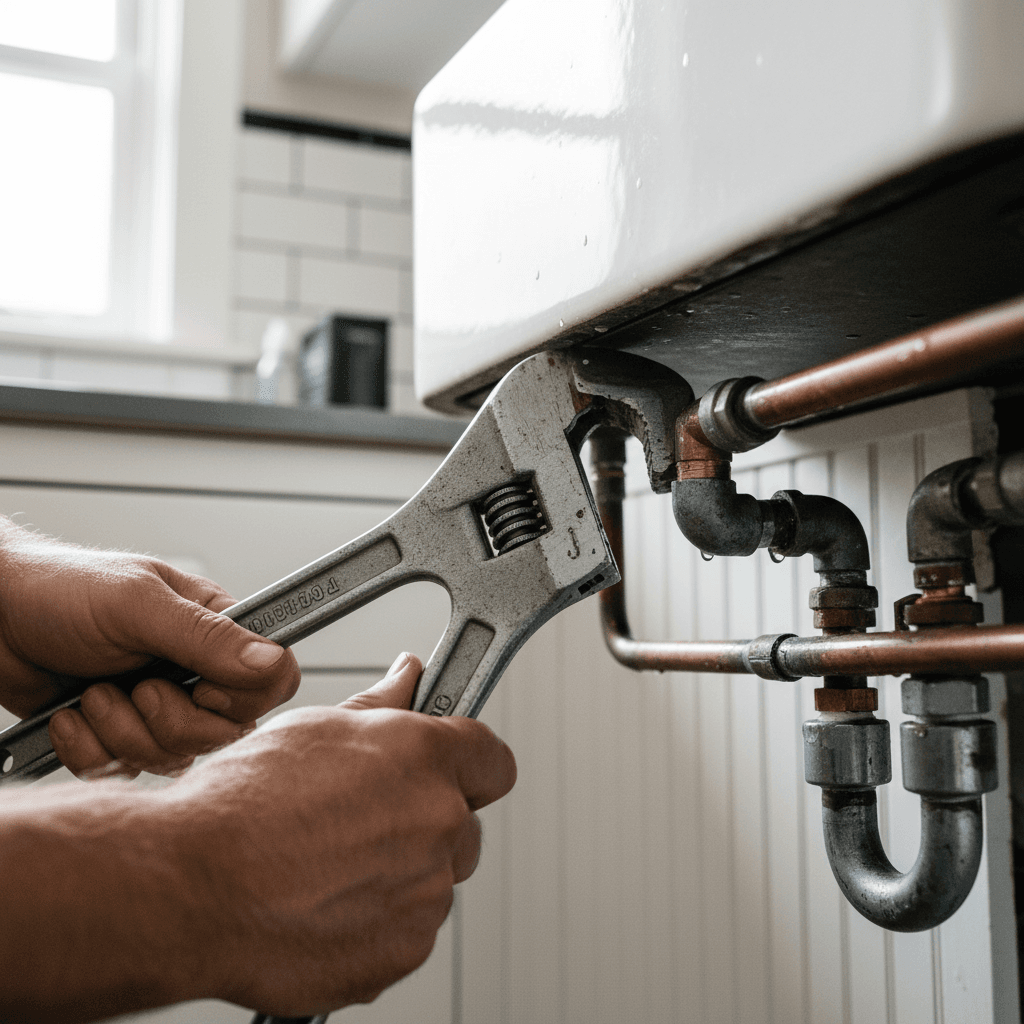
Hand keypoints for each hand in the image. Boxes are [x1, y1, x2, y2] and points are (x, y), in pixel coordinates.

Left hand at [0, 518, 299, 777]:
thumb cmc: (58, 591)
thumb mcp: (137, 606)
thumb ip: (207, 637)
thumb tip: (272, 661)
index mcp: (216, 628)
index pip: (269, 683)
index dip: (237, 698)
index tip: (196, 687)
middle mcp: (194, 671)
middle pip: (223, 733)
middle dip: (166, 721)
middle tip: (135, 688)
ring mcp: (157, 705)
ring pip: (173, 757)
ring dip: (120, 733)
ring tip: (92, 693)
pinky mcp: (118, 734)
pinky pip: (123, 770)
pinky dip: (88, 749)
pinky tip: (70, 713)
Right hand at [165, 652, 515, 1016]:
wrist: (187, 886)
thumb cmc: (239, 804)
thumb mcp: (314, 727)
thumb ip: (382, 705)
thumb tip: (410, 678)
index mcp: (426, 758)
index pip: (492, 759)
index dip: (470, 765)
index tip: (452, 771)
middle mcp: (438, 822)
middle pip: (462, 823)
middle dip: (427, 821)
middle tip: (363, 822)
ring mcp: (424, 894)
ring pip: (433, 880)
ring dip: (399, 874)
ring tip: (327, 866)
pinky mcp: (401, 952)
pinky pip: (407, 932)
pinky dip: (377, 923)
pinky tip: (323, 904)